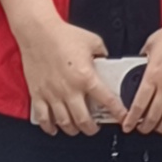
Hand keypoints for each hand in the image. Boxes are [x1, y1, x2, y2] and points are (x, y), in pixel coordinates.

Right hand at [21, 12, 121, 136]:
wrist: (38, 32)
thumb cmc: (63, 35)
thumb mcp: (93, 41)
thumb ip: (103, 54)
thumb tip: (107, 62)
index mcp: (86, 77)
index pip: (107, 100)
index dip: (118, 112)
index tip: (123, 119)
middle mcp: (69, 89)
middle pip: (83, 120)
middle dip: (92, 129)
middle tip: (96, 128)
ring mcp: (52, 94)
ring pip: (64, 123)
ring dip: (73, 130)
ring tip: (78, 128)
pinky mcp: (37, 94)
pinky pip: (43, 118)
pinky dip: (49, 127)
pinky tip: (54, 128)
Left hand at [125, 15, 161, 133]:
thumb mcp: (152, 43)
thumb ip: (143, 56)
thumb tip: (139, 62)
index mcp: (153, 75)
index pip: (138, 105)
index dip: (131, 119)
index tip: (128, 125)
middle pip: (153, 116)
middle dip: (144, 127)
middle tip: (141, 128)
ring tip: (158, 128)